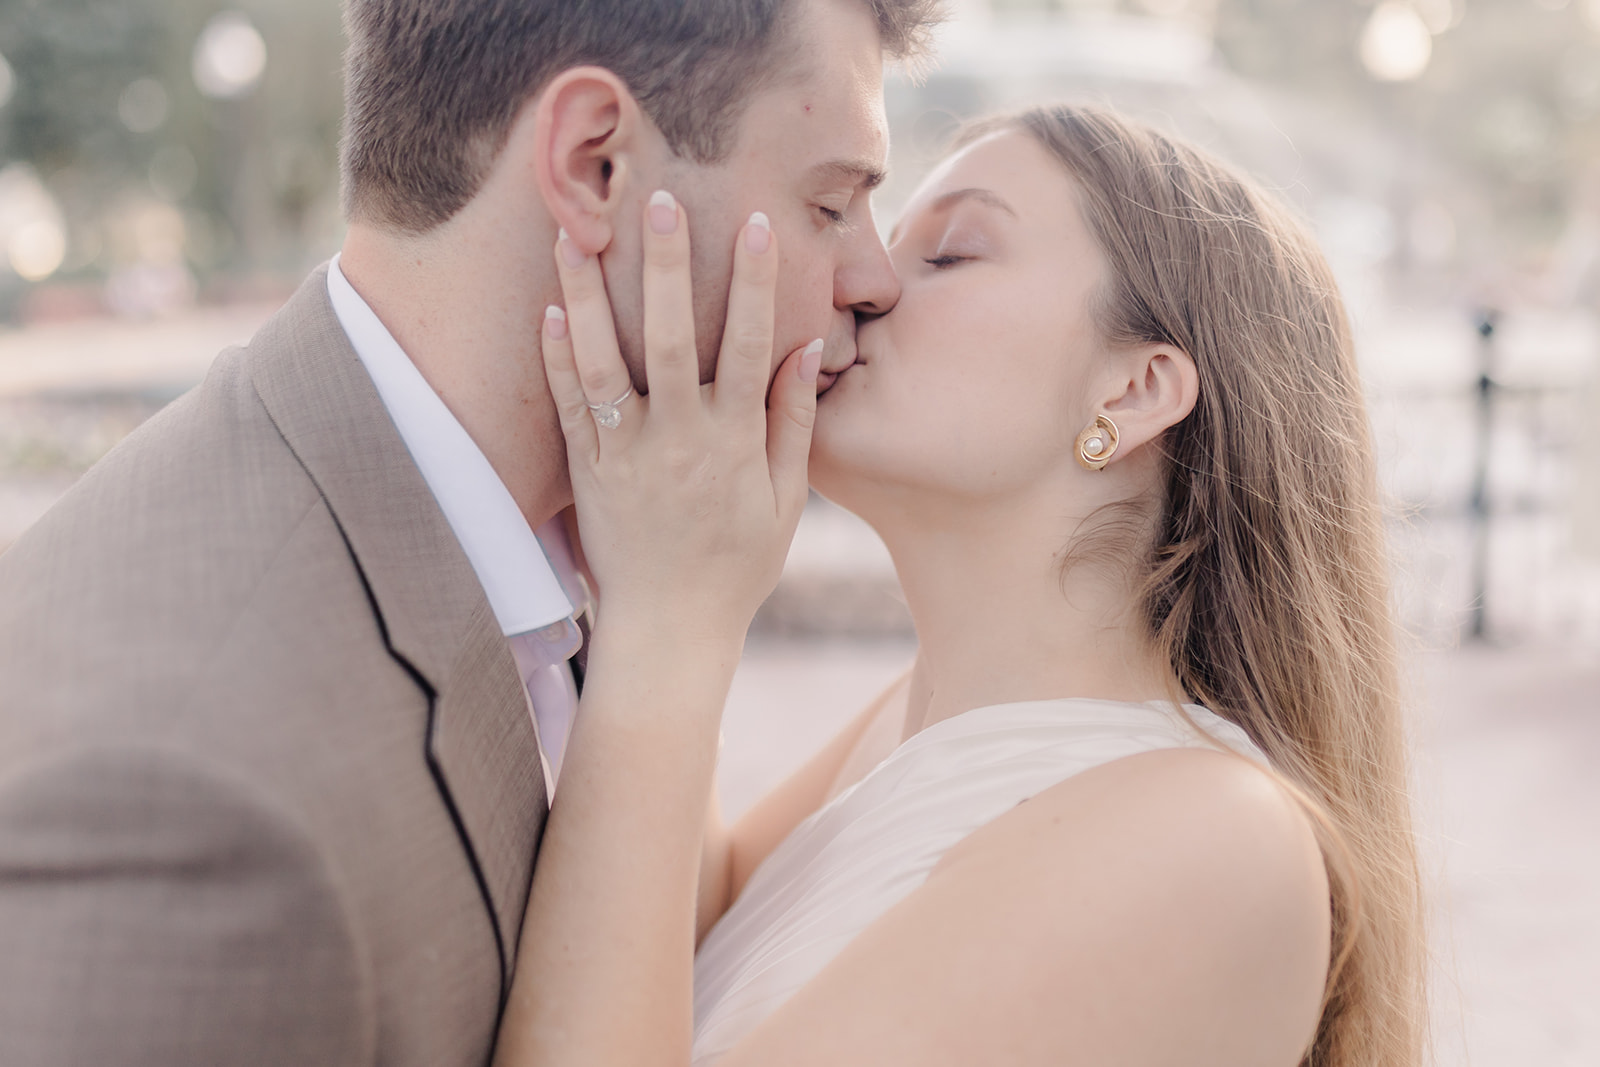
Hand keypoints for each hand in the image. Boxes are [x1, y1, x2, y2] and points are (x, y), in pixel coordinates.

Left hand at [541, 192, 822, 645]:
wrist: (669, 631)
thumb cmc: (736, 567)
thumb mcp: (783, 501)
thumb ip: (791, 423)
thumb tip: (806, 349)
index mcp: (732, 443)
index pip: (747, 347)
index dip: (755, 285)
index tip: (759, 226)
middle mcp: (677, 440)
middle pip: (669, 337)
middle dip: (666, 267)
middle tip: (660, 202)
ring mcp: (625, 454)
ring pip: (602, 362)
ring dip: (587, 296)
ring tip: (576, 236)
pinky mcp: (586, 472)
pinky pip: (568, 407)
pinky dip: (555, 359)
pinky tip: (547, 309)